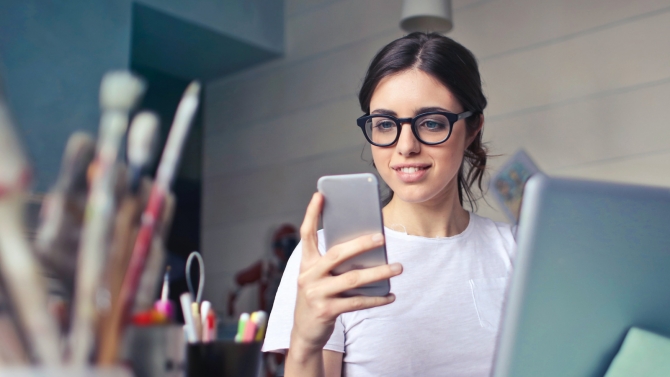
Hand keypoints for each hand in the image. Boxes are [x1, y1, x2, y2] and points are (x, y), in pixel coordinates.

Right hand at [291, 193, 402, 352]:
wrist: (305, 332)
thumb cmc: (318, 297)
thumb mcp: (319, 278)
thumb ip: (334, 263)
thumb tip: (367, 248)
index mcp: (306, 263)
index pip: (306, 234)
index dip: (311, 213)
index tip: (320, 194)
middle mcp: (308, 276)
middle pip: (337, 254)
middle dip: (360, 244)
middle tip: (381, 237)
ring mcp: (316, 294)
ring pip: (352, 279)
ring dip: (378, 272)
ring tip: (397, 267)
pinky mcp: (326, 311)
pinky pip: (357, 302)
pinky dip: (376, 299)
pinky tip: (391, 295)